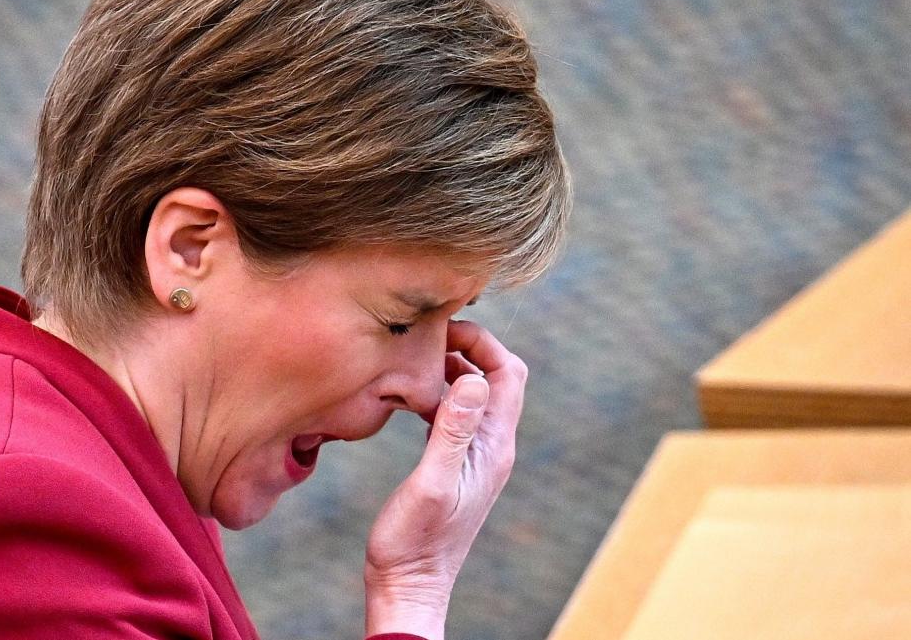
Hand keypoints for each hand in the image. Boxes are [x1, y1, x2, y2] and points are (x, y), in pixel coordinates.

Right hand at [364, 319, 527, 639]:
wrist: (409, 586)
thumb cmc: (414, 543)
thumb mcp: (431, 483)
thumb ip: (453, 431)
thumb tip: (475, 379)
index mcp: (493, 448)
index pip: (508, 373)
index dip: (483, 342)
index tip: (444, 330)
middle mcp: (492, 448)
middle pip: (497, 378)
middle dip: (469, 347)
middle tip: (427, 337)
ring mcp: (476, 456)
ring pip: (476, 394)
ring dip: (453, 369)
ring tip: (416, 358)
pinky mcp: (456, 464)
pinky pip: (457, 414)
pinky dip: (440, 393)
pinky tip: (410, 395)